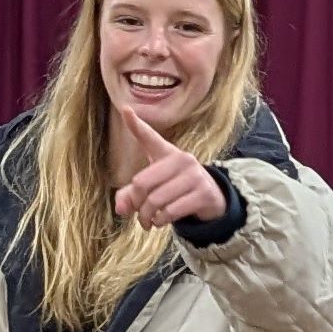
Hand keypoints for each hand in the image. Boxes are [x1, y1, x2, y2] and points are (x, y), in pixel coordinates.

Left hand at [113, 107, 227, 228]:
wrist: (211, 199)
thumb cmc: (175, 189)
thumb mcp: (154, 188)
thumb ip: (132, 196)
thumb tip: (121, 209)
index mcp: (167, 153)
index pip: (149, 137)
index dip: (136, 125)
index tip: (126, 109)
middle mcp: (182, 159)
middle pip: (142, 183)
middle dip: (136, 203)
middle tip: (137, 213)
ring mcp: (195, 175)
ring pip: (156, 201)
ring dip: (147, 217)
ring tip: (148, 221)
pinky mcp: (203, 193)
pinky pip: (171, 211)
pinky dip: (160, 221)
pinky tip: (160, 222)